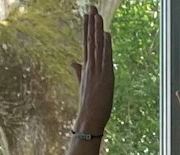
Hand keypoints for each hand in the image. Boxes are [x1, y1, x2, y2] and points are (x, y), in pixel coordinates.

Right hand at [72, 6, 113, 134]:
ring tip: (96, 14)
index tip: (87, 15)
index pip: (86, 44)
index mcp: (86, 67)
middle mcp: (90, 66)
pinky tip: (106, 33)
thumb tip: (73, 62)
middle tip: (91, 7)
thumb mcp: (83, 85)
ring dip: (97, 30)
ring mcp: (96, 71)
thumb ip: (78, 72)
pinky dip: (106, 45)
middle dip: (91, 23)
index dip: (87, 29)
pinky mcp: (104, 77)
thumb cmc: (88, 105)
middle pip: (90, 40)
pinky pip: (105, 58)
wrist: (88, 119)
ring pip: (96, 46)